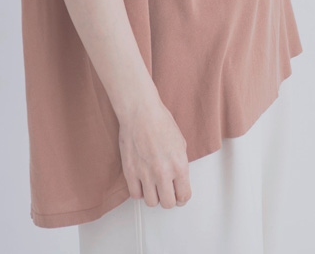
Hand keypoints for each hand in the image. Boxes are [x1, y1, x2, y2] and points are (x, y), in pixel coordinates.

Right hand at [117, 90, 191, 208]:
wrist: (140, 111)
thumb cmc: (159, 120)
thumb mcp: (180, 142)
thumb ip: (180, 163)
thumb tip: (178, 177)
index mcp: (179, 165)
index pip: (184, 196)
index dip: (182, 197)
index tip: (179, 196)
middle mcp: (163, 172)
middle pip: (168, 203)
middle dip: (169, 199)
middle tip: (166, 192)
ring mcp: (146, 174)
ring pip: (151, 202)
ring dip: (153, 196)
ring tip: (153, 186)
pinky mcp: (130, 172)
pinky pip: (135, 194)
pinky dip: (139, 191)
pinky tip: (141, 182)